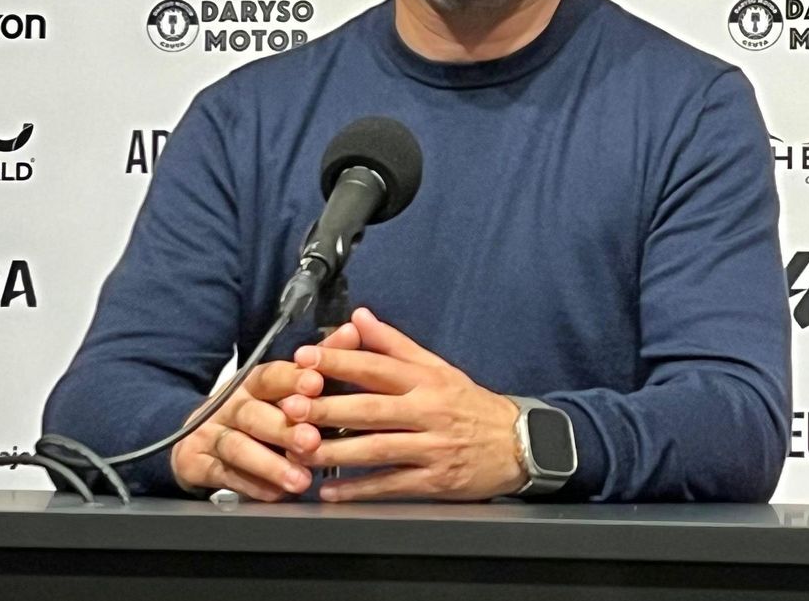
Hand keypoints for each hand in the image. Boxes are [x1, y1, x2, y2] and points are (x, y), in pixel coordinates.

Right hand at [171, 321, 361, 500]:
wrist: (199, 436)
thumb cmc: (259, 408)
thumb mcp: (287, 384)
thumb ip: (321, 359)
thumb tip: (354, 329)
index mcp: (254, 382)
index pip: (272, 375)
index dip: (292, 378)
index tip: (316, 383)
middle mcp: (231, 405)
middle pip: (254, 413)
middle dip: (283, 428)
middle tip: (312, 441)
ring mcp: (212, 434)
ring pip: (238, 448)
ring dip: (270, 464)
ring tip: (300, 480)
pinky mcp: (198, 462)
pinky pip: (224, 475)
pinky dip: (252, 486)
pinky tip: (276, 494)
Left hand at [280, 307, 526, 501]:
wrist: (517, 444)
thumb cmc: (469, 404)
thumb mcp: (437, 367)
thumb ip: (394, 344)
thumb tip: (359, 317)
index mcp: (426, 380)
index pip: (376, 367)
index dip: (338, 363)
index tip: (305, 360)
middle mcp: (428, 411)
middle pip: (371, 409)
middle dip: (328, 409)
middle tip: (292, 408)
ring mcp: (432, 448)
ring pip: (377, 449)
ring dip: (336, 452)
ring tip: (301, 451)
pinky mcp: (435, 481)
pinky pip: (391, 486)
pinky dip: (359, 490)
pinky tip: (331, 491)